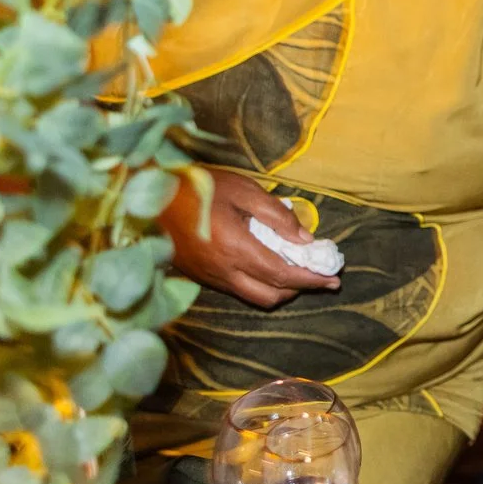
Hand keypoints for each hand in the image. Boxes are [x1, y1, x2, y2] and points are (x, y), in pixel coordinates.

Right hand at [158, 166, 341, 308]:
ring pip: (253, 297)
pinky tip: (268, 264)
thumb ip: (277, 216)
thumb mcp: (244, 191)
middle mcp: (223, 272)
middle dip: (299, 289)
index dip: (311, 279)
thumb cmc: (198, 186)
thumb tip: (305, 239)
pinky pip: (236, 289)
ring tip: (298, 270)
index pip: (283, 275)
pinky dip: (259, 283)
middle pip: (270, 295)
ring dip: (279, 288)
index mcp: (236, 249)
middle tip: (319, 275)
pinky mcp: (200, 276)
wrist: (149, 196)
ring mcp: (209, 277)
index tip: (334, 279)